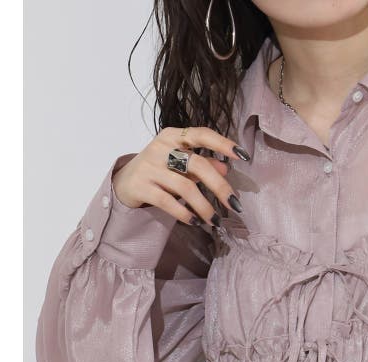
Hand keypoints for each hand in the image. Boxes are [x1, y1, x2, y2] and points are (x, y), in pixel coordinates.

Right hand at [111, 126, 250, 225]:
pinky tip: (195, 222)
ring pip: (185, 187)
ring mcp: (149, 167)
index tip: (243, 156)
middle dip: (220, 188)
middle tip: (235, 206)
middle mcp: (161, 147)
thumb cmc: (159, 170)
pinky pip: (169, 202)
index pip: (201, 134)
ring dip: (205, 207)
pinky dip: (185, 214)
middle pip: (198, 165)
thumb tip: (227, 168)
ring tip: (215, 220)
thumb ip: (203, 164)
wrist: (124, 183)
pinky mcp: (141, 186)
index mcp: (173, 135)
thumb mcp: (181, 164)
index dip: (223, 143)